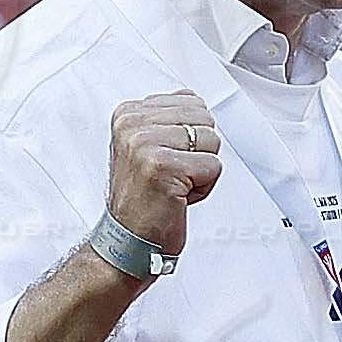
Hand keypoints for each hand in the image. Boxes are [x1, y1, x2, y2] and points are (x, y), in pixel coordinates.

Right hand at [105, 91, 226, 257]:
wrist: (127, 241)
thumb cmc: (141, 199)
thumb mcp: (144, 146)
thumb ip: (166, 120)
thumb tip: (195, 102)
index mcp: (128, 114)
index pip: (191, 101)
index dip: (187, 136)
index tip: (162, 159)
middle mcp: (133, 125)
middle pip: (204, 119)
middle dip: (197, 151)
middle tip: (169, 174)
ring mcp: (145, 144)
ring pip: (211, 141)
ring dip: (200, 171)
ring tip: (172, 185)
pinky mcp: (164, 167)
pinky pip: (214, 167)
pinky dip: (203, 189)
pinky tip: (176, 197)